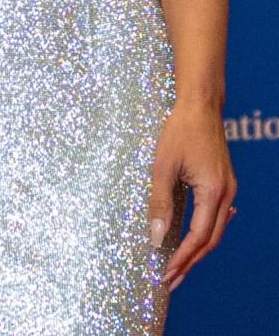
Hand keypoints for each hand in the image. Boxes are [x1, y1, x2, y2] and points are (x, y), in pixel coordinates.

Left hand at [149, 100, 236, 290]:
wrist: (199, 106)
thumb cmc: (179, 131)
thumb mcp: (163, 166)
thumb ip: (160, 202)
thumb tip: (156, 237)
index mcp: (213, 191)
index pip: (198, 237)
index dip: (182, 258)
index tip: (166, 274)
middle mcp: (226, 194)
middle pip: (211, 240)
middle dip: (190, 262)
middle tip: (171, 280)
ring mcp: (228, 189)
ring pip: (215, 230)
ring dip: (197, 250)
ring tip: (179, 266)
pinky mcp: (223, 183)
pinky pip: (217, 217)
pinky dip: (204, 233)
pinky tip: (193, 241)